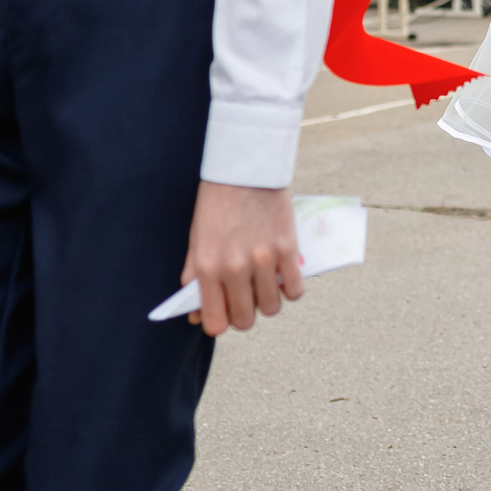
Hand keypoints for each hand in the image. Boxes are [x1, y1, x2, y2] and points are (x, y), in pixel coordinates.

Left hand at [181, 181, 304, 335]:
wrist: (246, 167)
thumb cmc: (218, 203)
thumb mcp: (197, 239)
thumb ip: (195, 278)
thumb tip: (196, 315)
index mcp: (207, 267)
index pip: (215, 323)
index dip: (221, 323)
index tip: (225, 314)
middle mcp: (234, 268)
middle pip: (245, 320)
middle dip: (245, 315)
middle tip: (246, 299)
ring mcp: (263, 259)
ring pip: (271, 308)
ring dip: (268, 302)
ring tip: (265, 286)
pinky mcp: (288, 248)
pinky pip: (295, 290)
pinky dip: (291, 288)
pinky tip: (283, 276)